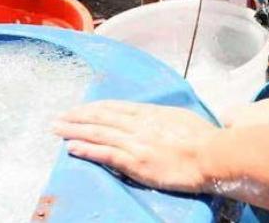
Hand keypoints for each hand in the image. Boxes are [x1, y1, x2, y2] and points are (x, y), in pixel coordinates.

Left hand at [54, 100, 218, 192]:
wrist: (213, 155)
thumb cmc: (205, 139)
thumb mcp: (182, 118)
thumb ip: (165, 118)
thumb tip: (160, 118)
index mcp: (150, 113)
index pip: (114, 107)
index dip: (94, 108)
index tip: (79, 109)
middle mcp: (138, 124)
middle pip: (100, 117)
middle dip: (77, 117)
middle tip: (58, 117)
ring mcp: (135, 142)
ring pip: (98, 132)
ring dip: (74, 130)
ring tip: (56, 129)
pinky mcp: (136, 161)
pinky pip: (105, 154)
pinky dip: (87, 149)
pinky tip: (71, 148)